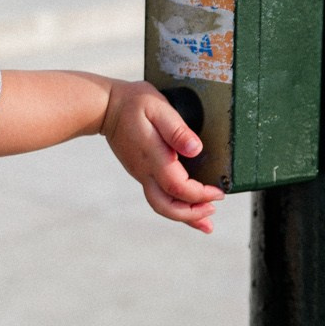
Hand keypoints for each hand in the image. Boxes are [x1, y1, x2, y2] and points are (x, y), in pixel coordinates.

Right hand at [103, 80, 224, 232]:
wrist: (105, 108)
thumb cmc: (132, 103)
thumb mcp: (158, 108)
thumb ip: (177, 130)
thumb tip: (196, 149)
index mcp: (153, 158)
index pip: (179, 187)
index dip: (200, 195)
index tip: (218, 192)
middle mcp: (146, 171)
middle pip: (167, 206)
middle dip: (192, 214)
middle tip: (213, 210)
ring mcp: (142, 174)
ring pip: (162, 206)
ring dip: (185, 216)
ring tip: (206, 222)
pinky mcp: (142, 173)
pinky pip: (159, 197)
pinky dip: (176, 208)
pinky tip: (187, 209)